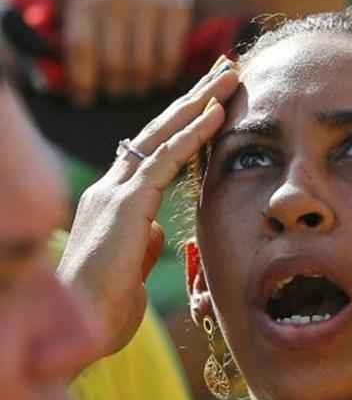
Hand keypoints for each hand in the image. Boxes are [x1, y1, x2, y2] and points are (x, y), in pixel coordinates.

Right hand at [57, 58, 237, 355]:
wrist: (75, 332)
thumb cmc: (102, 308)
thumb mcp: (129, 268)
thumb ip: (141, 242)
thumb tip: (156, 229)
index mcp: (115, 202)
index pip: (156, 150)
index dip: (186, 122)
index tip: (214, 98)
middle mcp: (111, 188)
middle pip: (160, 131)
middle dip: (195, 96)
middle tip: (225, 68)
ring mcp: (114, 192)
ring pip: (164, 134)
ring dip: (200, 102)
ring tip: (229, 74)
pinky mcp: (124, 205)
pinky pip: (164, 160)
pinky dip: (192, 134)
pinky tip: (216, 112)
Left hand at [65, 0, 191, 106]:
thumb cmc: (94, 2)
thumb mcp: (72, 11)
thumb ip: (66, 43)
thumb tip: (59, 86)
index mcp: (86, 0)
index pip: (83, 49)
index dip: (83, 81)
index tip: (84, 101)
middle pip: (116, 62)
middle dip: (114, 88)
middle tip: (114, 96)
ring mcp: (150, 3)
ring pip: (144, 64)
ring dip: (139, 86)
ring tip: (134, 90)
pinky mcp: (176, 9)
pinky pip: (170, 57)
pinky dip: (163, 75)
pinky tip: (157, 80)